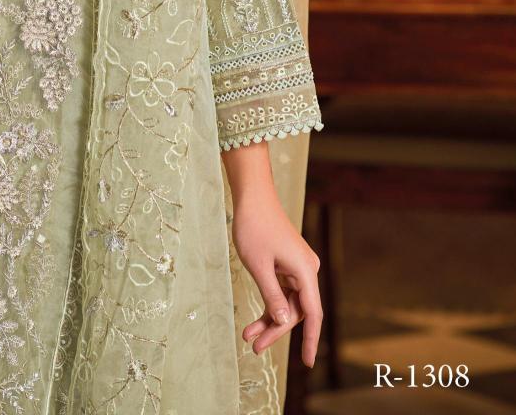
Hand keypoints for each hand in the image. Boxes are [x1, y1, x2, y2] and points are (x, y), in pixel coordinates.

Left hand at [232, 185, 321, 368]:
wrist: (253, 197)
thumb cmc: (254, 228)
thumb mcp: (259, 266)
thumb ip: (272, 296)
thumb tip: (283, 322)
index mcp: (306, 271)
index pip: (312, 314)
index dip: (309, 340)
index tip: (306, 363)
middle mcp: (307, 271)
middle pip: (296, 311)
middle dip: (276, 331)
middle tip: (254, 348)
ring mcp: (298, 268)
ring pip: (287, 304)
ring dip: (268, 320)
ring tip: (248, 338)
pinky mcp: (288, 265)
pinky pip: (281, 292)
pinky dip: (268, 305)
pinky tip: (254, 321)